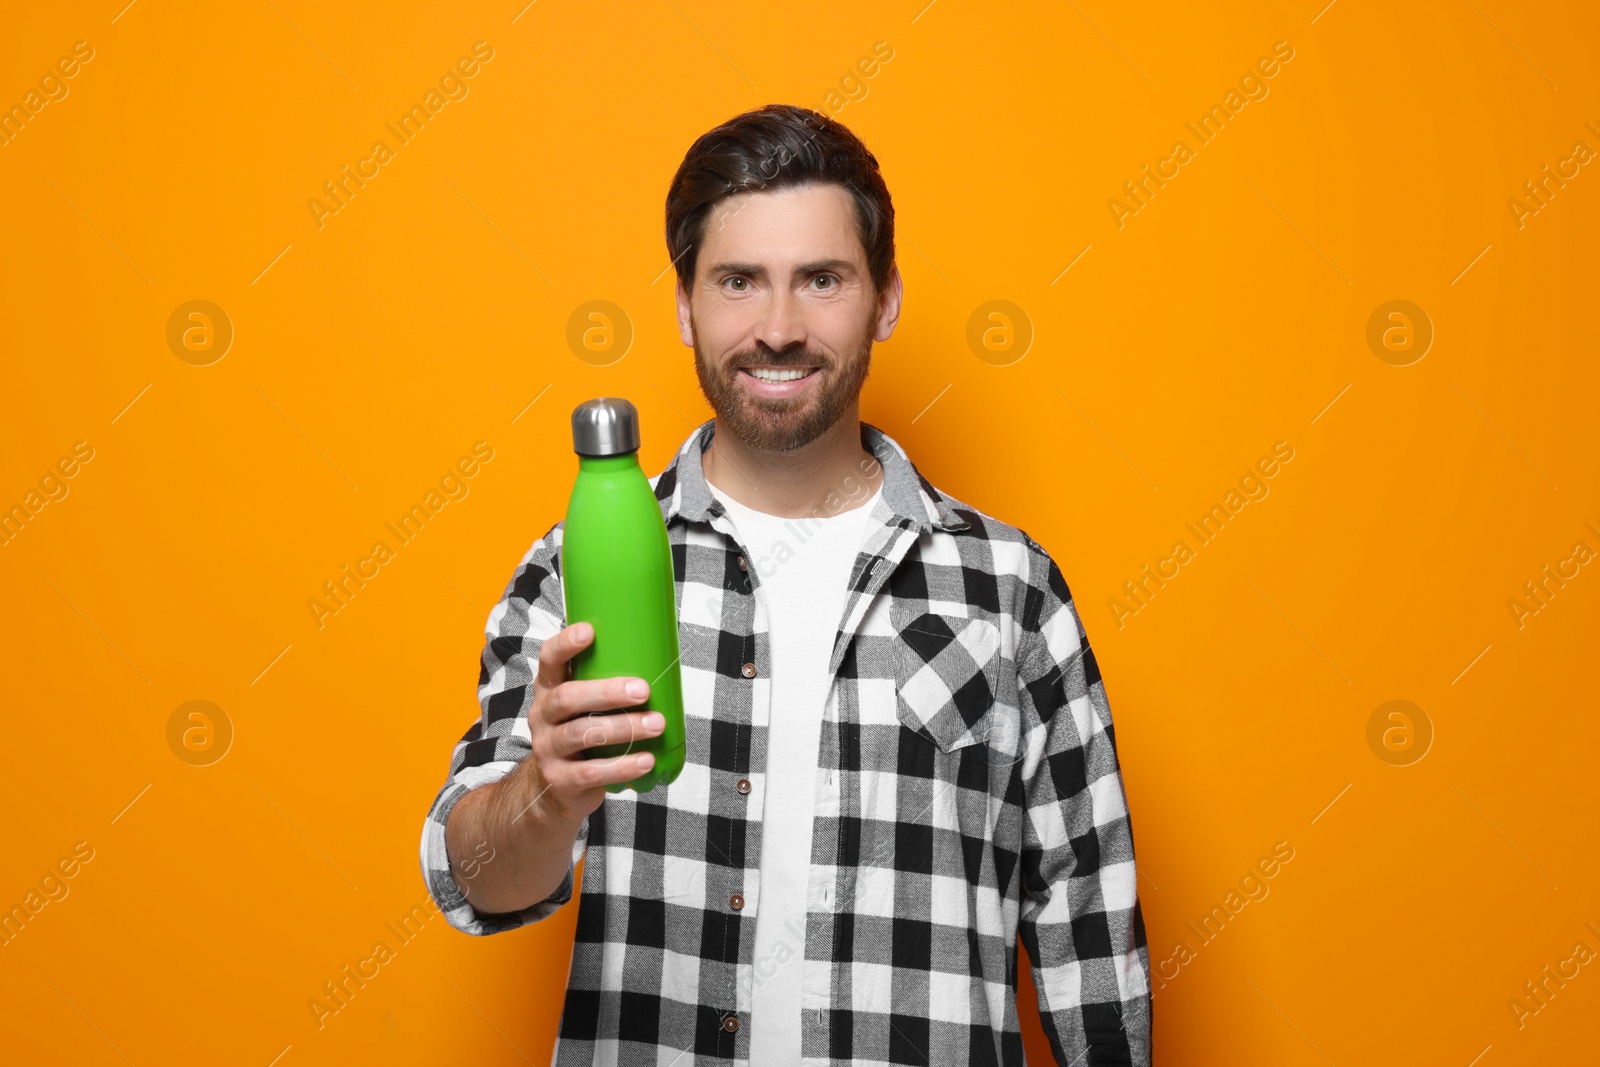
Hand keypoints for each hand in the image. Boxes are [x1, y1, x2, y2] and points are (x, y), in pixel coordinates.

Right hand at [515, 621, 660, 825]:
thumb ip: (606, 685)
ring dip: (624, 728)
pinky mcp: (559, 779)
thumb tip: (661, 660)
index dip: (565, 644)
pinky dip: (622, 766)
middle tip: (643, 690)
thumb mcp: (584, 707)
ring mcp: (547, 748)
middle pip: (567, 698)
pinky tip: (646, 761)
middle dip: (607, 692)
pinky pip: (591, 772)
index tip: (590, 631)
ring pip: (582, 733)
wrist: (555, 789)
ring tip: (656, 725)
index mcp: (549, 689)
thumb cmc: (583, 734)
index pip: (549, 659)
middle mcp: (542, 715)